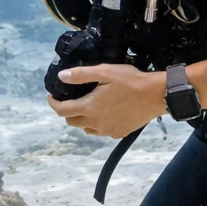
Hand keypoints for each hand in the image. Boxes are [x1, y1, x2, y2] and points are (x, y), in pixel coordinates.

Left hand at [46, 65, 167, 137]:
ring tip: (89, 106)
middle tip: (72, 99)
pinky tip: (105, 113)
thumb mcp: (104, 71)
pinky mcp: (118, 134)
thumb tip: (61, 77)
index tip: (51, 96)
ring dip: (83, 119)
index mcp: (89, 107)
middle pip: (72, 121)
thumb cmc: (130, 81)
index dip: (53, 103)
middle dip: (67, 111)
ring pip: (86, 128)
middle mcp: (95, 123)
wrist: (155, 96)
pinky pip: (101, 131)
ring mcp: (107, 131)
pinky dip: (97, 124)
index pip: (62, 110)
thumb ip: (81, 75)